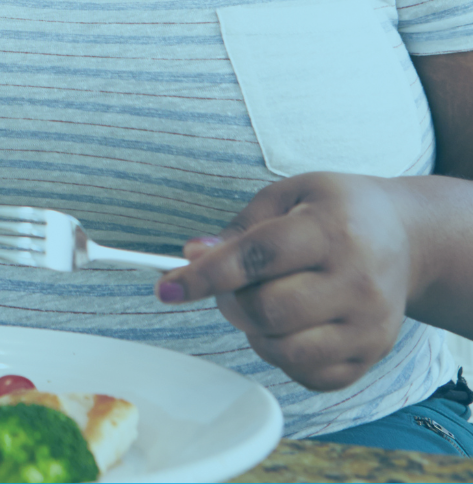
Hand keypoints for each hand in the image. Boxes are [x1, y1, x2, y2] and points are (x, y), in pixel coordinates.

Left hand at [155, 172, 418, 390]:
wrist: (405, 237)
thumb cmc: (333, 212)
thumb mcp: (287, 197)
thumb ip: (236, 228)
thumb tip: (192, 257)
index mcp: (332, 229)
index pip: (257, 258)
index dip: (204, 276)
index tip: (166, 288)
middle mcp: (358, 281)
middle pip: (265, 312)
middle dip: (229, 302)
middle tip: (231, 286)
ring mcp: (369, 325)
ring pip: (281, 350)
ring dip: (253, 331)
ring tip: (265, 302)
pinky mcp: (369, 356)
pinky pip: (304, 374)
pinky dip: (281, 355)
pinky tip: (291, 324)